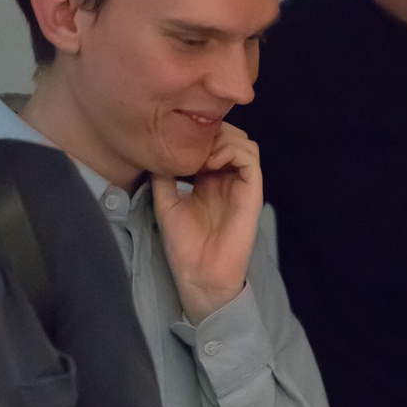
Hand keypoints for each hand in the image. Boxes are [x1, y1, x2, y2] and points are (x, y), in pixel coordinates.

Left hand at [153, 123, 262, 323]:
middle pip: (231, 136)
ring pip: (244, 142)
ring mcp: (242, 184)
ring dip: (223, 139)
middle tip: (190, 144)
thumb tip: (154, 150)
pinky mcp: (252, 192)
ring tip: (201, 155)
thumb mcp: (166, 203)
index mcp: (210, 179)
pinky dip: (232, 151)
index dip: (198, 134)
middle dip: (211, 132)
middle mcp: (228, 178)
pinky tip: (210, 162)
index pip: (213, 141)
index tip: (176, 142)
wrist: (199, 274)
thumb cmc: (184, 245)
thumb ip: (164, 176)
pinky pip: (250, 159)